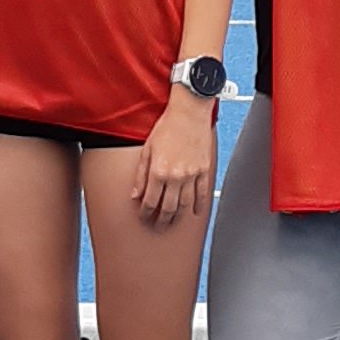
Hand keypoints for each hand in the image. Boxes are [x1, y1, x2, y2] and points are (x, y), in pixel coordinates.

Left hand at [136, 89, 216, 225]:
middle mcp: (176, 176)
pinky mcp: (204, 170)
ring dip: (178, 217)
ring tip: (172, 222)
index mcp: (158, 171)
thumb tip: (135, 194)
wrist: (190, 112)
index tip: (144, 218)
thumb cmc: (167, 126)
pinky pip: (202, 194)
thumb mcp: (147, 149)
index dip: (146, 213)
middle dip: (161, 221)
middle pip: (168, 208)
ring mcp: (192, 175)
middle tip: (158, 227)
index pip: (150, 202)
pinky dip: (199, 206)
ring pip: (185, 205)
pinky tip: (195, 213)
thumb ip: (141, 174)